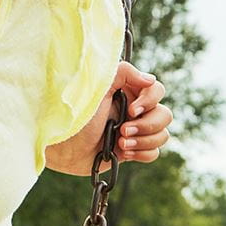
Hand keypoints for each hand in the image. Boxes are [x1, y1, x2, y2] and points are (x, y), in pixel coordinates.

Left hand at [45, 61, 172, 174]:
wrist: (61, 147)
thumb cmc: (74, 115)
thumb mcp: (96, 87)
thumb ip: (123, 73)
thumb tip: (150, 79)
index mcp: (125, 91)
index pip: (156, 89)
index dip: (150, 100)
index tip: (131, 110)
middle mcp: (131, 109)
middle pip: (164, 115)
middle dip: (146, 125)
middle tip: (122, 131)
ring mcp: (132, 130)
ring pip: (161, 135)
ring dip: (144, 140)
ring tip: (121, 143)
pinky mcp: (129, 150)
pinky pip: (153, 152)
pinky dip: (142, 153)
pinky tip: (123, 153)